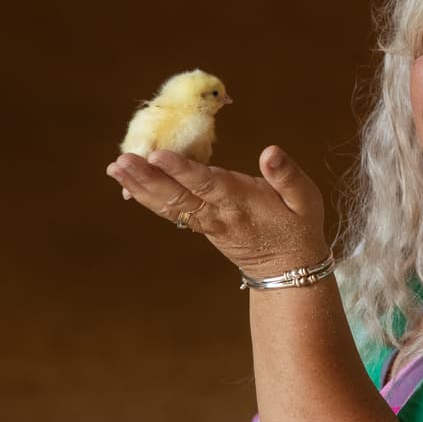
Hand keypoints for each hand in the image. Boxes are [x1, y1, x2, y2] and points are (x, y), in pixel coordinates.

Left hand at [105, 145, 329, 278]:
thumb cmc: (298, 228)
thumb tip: (271, 152)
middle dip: (148, 178)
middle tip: (122, 160)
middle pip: (178, 196)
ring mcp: (205, 223)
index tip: (158, 155)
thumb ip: (288, 176)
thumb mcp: (306, 201)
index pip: (208, 185)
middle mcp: (218, 215)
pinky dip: (147, 197)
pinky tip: (128, 183)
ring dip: (141, 187)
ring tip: (116, 168)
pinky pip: (170, 212)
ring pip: (168, 205)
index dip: (183, 170)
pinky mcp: (200, 226)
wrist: (287, 269)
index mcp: (242, 203)